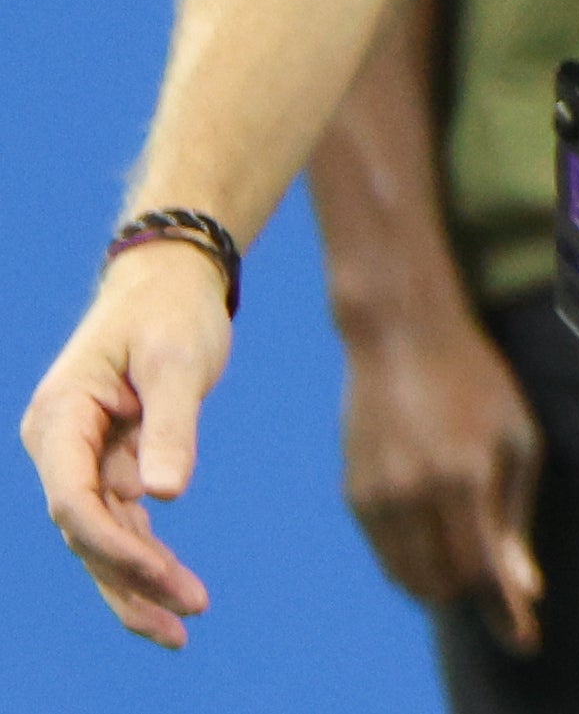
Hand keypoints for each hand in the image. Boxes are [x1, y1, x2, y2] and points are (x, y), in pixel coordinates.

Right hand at [26, 243, 235, 644]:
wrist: (171, 282)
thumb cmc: (172, 312)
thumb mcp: (179, 358)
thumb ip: (171, 424)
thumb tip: (162, 496)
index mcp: (61, 418)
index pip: (73, 500)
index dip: (112, 547)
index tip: (161, 579)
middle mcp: (59, 447)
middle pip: (84, 531)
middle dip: (130, 581)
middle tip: (184, 623)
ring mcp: (79, 460)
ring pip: (98, 538)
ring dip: (135, 585)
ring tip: (180, 631)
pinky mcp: (107, 465)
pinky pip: (118, 524)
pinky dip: (143, 560)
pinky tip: (172, 596)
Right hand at [339, 294, 539, 646]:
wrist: (401, 339)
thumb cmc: (476, 384)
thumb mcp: (518, 439)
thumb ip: (516, 518)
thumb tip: (523, 587)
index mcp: (464, 478)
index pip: (481, 569)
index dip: (505, 610)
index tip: (524, 640)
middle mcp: (415, 494)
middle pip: (443, 582)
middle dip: (474, 593)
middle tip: (499, 585)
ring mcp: (377, 498)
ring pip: (408, 577)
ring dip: (441, 583)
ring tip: (468, 563)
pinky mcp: (354, 496)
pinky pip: (386, 554)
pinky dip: (412, 563)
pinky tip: (436, 545)